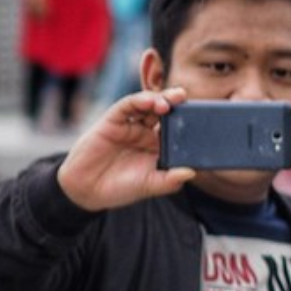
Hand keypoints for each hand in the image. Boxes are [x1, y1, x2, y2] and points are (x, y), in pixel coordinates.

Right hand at [55, 88, 194, 211]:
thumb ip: (170, 180)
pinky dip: (139, 100)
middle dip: (177, 105)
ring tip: (171, 101)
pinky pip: (127, 106)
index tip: (203, 119)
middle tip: (187, 99)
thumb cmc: (121, 188)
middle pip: (165, 114)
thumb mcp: (150, 185)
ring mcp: (130, 125)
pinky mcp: (113, 121)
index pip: (177, 129)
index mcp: (158, 147)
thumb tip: (191, 172)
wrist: (87, 191)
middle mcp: (146, 133)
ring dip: (160, 99)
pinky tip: (151, 101)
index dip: (188, 123)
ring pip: (148, 105)